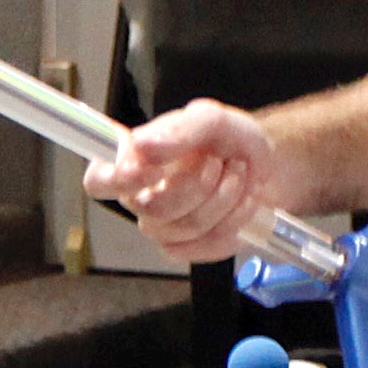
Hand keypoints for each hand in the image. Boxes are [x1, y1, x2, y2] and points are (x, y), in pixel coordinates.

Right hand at [82, 100, 287, 260]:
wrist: (269, 165)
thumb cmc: (231, 140)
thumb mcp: (211, 119)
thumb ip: (178, 129)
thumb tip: (140, 147)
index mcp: (134, 161)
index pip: (98, 181)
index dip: (119, 181)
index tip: (152, 171)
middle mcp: (140, 196)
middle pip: (150, 209)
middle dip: (197, 184)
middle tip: (219, 162)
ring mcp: (163, 227)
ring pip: (186, 227)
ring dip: (224, 198)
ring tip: (238, 176)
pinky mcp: (189, 247)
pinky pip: (206, 245)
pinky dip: (235, 220)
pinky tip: (243, 202)